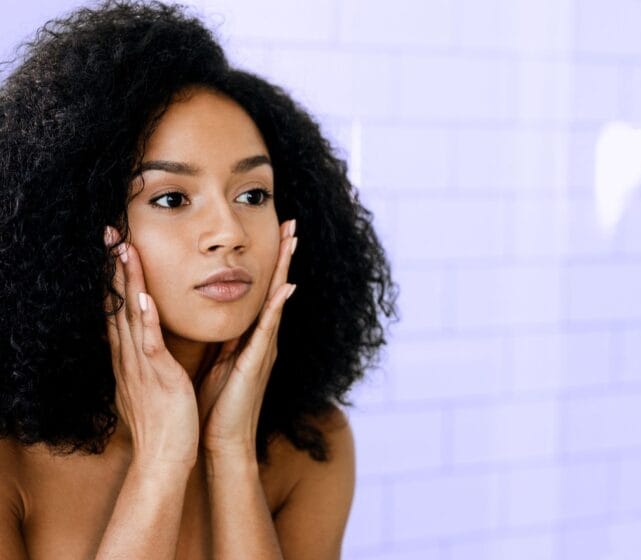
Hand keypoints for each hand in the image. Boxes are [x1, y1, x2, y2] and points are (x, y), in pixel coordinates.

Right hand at [104, 226, 199, 469]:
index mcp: (132, 357)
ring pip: (131, 315)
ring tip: (123, 249)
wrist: (165, 457)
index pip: (121, 309)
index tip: (117, 249)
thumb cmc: (164, 421)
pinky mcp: (157, 376)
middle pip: (118, 304)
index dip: (117, 278)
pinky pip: (148, 342)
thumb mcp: (152, 383)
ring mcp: (141, 365)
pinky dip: (145, 319)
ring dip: (127, 281)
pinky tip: (143, 296)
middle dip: (115, 268)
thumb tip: (148, 343)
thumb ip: (149, 360)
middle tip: (111, 234)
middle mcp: (130, 356)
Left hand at [196, 219, 296, 458]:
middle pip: (275, 288)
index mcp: (251, 337)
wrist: (223, 441)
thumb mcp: (220, 362)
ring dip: (285, 269)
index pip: (262, 291)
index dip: (270, 262)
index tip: (275, 233)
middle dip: (284, 255)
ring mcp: (263, 349)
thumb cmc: (218, 405)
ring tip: (292, 241)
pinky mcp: (256, 363)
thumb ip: (225, 340)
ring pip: (275, 300)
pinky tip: (286, 287)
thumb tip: (221, 318)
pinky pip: (268, 329)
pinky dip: (277, 307)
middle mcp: (263, 339)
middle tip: (292, 223)